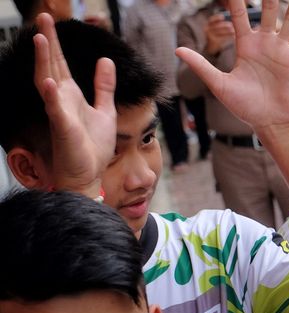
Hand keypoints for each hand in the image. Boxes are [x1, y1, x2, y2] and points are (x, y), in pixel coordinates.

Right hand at [33, 12, 115, 196]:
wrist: (89, 175)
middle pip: (51, 65)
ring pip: (47, 82)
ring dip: (43, 61)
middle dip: (47, 42)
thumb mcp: (105, 111)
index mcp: (71, 95)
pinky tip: (48, 81)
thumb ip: (104, 87)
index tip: (50, 21)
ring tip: (39, 38)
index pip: (61, 63)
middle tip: (41, 17)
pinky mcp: (63, 128)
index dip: (56, 42)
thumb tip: (106, 61)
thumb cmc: (92, 147)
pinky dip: (51, 95)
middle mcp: (61, 100)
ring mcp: (60, 113)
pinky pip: (55, 109)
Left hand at [175, 0, 288, 134]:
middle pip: (266, 11)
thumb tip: (177, 50)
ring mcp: (281, 50)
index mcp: (245, 46)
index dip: (236, 0)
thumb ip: (201, 65)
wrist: (270, 121)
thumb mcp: (219, 84)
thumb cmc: (244, 106)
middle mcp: (264, 43)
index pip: (239, 15)